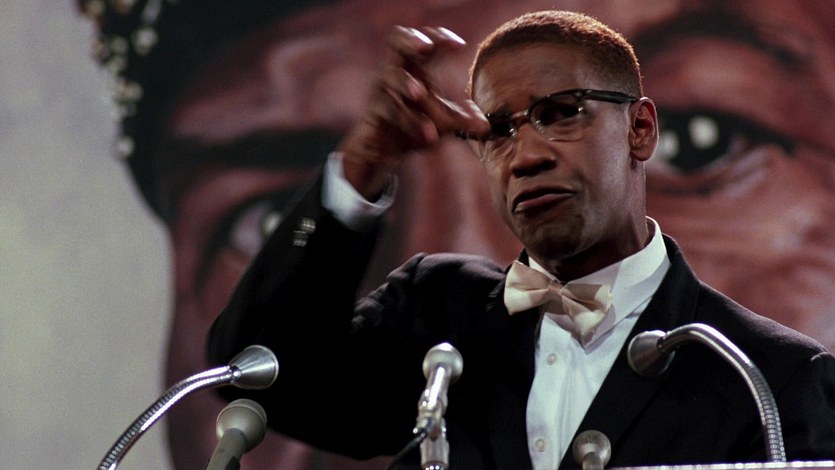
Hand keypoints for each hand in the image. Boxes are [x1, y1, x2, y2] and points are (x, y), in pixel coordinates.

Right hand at [338, 26, 488, 199]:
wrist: (379, 152)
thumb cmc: (409, 127)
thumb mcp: (441, 122)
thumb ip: (462, 120)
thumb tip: (486, 125)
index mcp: (413, 69)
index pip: (423, 41)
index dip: (439, 37)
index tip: (460, 46)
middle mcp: (395, 74)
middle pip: (396, 40)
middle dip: (410, 40)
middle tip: (426, 47)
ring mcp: (381, 91)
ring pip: (391, 78)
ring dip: (406, 83)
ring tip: (420, 94)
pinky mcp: (374, 113)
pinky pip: (389, 111)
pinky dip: (410, 122)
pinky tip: (429, 136)